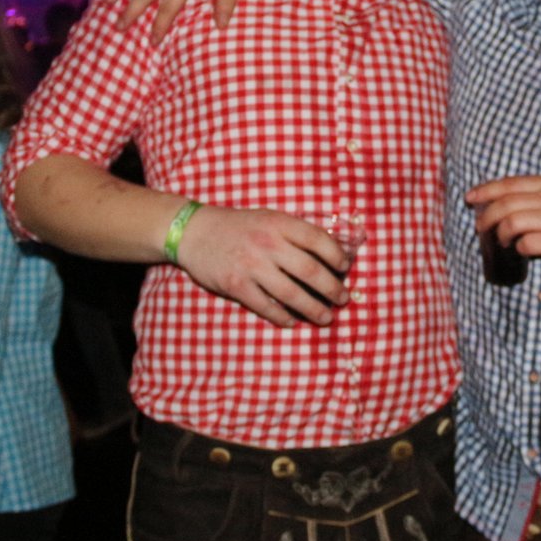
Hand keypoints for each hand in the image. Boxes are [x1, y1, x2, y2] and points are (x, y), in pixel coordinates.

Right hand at [176, 206, 352, 326]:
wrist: (195, 232)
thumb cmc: (238, 226)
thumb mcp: (268, 218)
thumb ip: (294, 233)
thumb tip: (330, 253)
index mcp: (279, 223)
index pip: (318, 239)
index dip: (337, 255)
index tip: (345, 268)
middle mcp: (267, 243)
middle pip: (310, 270)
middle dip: (332, 288)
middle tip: (343, 299)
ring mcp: (251, 265)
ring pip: (292, 294)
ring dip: (313, 309)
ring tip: (326, 317)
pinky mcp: (236, 285)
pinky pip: (266, 307)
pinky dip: (283, 317)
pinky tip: (293, 321)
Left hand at [466, 176, 540, 280]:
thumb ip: (530, 197)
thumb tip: (491, 201)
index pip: (509, 184)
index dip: (485, 190)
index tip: (470, 199)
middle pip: (505, 204)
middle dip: (486, 216)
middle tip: (480, 228)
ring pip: (512, 222)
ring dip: (500, 234)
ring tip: (502, 241)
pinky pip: (525, 243)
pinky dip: (518, 248)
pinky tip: (521, 251)